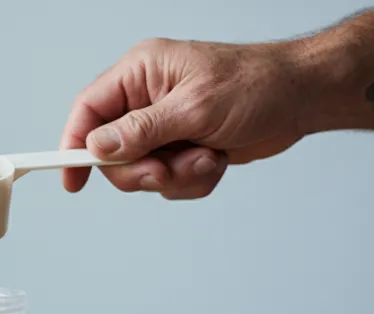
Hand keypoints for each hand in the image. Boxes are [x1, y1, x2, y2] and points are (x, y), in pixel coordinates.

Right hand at [61, 38, 307, 198]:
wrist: (302, 98)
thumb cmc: (256, 84)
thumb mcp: (195, 108)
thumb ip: (142, 130)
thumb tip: (98, 146)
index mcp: (141, 73)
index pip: (89, 110)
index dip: (73, 145)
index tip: (72, 180)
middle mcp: (146, 98)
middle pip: (112, 152)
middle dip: (143, 170)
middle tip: (167, 170)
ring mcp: (164, 125)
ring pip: (143, 171)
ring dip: (176, 176)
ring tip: (207, 157)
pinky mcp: (182, 146)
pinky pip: (169, 180)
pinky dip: (192, 179)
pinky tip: (216, 160)